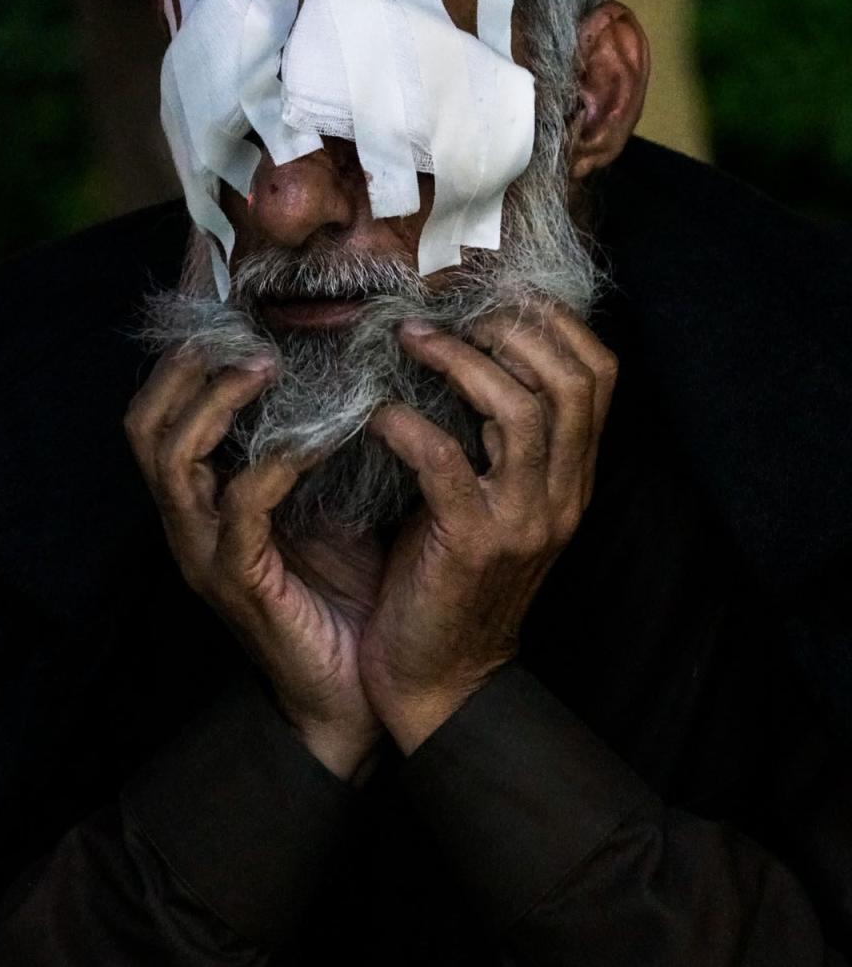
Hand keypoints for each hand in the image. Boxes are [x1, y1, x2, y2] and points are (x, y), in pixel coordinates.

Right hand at [125, 348, 385, 778]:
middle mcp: (190, 521)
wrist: (360, 692)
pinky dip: (272, 465)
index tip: (229, 305)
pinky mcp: (238, 583)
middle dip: (187, 369)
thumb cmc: (347, 588)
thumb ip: (319, 439)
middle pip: (145, 426)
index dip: (184, 356)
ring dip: (216, 403)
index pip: (161, 411)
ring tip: (266, 367)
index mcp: (204, 498)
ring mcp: (205, 553)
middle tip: (245, 331)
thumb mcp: (329, 498)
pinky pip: (238, 510)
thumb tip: (352, 360)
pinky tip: (315, 439)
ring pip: (172, 460)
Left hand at [358, 307, 616, 752]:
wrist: (441, 684)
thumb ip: (497, 438)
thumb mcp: (494, 501)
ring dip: (462, 362)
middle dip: (512, 328)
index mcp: (573, 478)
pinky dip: (411, 426)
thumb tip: (465, 349)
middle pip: (572, 380)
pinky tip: (378, 413)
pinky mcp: (472, 545)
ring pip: (522, 411)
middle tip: (451, 310)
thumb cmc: (451, 577)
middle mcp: (563, 494)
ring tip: (410, 339)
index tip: (494, 293)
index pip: (599, 375)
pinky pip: (448, 464)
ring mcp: (525, 521)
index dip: (553, 320)